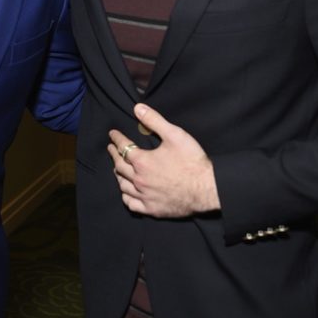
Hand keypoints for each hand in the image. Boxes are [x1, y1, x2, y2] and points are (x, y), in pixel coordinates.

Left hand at [107, 103, 219, 217]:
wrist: (206, 188)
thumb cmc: (192, 161)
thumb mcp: (175, 135)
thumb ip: (154, 120)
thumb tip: (138, 108)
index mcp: (142, 161)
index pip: (123, 147)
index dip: (116, 139)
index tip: (112, 134)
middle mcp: (139, 180)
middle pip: (119, 166)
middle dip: (114, 155)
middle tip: (111, 149)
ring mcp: (144, 196)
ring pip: (123, 186)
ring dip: (118, 175)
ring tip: (117, 169)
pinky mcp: (152, 209)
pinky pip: (131, 204)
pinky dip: (126, 197)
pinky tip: (126, 193)